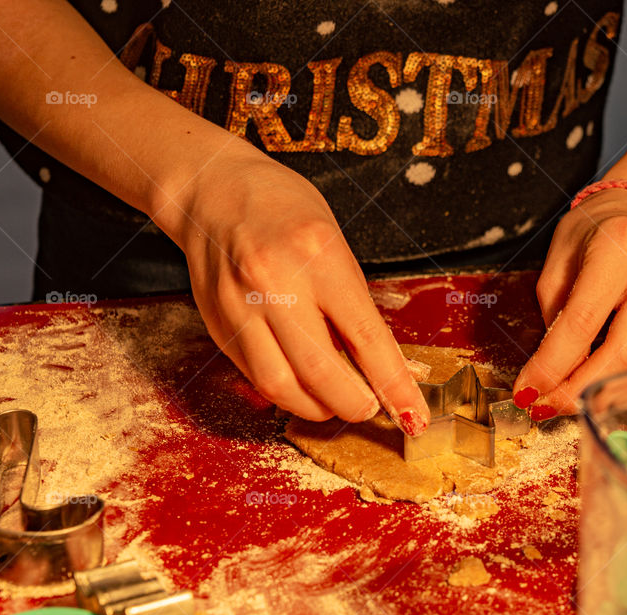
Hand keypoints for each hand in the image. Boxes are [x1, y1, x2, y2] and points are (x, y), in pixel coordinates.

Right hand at [173, 151, 429, 433]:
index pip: (367, 339)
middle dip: (355, 405)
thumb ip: (351, 302)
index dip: (394, 387)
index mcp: (319, 255)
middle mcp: (275, 283)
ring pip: (282, 387)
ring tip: (334, 400)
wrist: (213, 188)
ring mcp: (240, 306)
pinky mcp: (217, 325)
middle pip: (322, 375)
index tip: (413, 415)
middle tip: (370, 408)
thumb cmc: (283, 208)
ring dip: (316, 407)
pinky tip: (301, 383)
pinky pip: (255, 376)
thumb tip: (378, 363)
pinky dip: (285, 391)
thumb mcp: (334, 242)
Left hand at [512, 188, 626, 418]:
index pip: (582, 322)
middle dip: (582, 391)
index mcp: (619, 246)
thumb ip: (555, 314)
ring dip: (621, 397)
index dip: (551, 367)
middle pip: (625, 354)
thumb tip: (549, 375)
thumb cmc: (596, 232)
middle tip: (552, 406)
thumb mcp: (560, 259)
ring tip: (588, 402)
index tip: (529, 392)